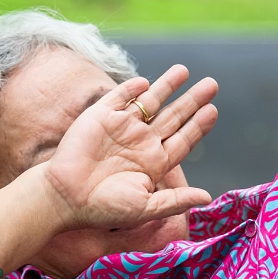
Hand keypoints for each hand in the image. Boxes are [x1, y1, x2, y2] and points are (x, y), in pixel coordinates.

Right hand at [44, 64, 218, 230]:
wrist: (64, 197)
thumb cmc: (103, 208)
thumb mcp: (145, 207)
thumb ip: (176, 200)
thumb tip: (208, 197)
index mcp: (154, 163)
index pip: (183, 139)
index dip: (198, 125)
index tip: (213, 110)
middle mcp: (141, 143)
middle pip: (173, 116)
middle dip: (192, 100)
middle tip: (212, 84)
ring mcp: (121, 128)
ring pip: (151, 102)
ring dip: (168, 85)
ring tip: (185, 70)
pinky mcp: (101, 116)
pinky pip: (120, 97)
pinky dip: (133, 88)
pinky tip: (147, 81)